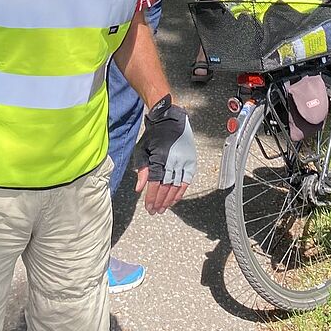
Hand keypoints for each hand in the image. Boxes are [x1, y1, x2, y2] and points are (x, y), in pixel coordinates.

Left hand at [136, 95, 195, 214]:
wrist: (170, 119)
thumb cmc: (154, 135)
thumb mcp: (143, 149)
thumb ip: (142, 170)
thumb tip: (139, 189)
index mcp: (159, 158)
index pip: (155, 184)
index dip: (152, 198)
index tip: (149, 208)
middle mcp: (172, 161)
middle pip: (166, 188)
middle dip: (160, 201)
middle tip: (155, 211)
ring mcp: (183, 161)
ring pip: (177, 186)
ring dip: (170, 199)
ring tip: (164, 208)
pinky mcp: (191, 160)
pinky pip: (187, 180)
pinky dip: (181, 191)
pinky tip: (176, 199)